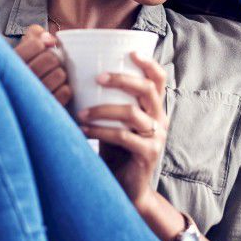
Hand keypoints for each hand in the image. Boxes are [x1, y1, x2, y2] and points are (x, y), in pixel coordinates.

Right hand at [12, 24, 70, 105]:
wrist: (19, 102)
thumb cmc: (25, 68)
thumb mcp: (23, 46)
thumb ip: (34, 34)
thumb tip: (51, 39)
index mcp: (11, 62)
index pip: (36, 44)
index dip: (43, 43)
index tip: (44, 47)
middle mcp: (18, 80)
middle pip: (51, 59)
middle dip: (54, 59)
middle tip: (49, 64)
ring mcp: (32, 97)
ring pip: (59, 74)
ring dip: (60, 74)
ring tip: (52, 77)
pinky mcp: (45, 108)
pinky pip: (65, 92)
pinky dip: (64, 89)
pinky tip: (55, 89)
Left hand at [79, 52, 168, 207]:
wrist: (128, 188)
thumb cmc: (117, 150)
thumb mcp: (116, 122)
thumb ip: (110, 103)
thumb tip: (80, 76)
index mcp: (154, 107)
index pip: (159, 78)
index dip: (148, 62)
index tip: (131, 51)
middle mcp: (160, 119)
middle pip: (147, 89)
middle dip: (121, 79)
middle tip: (97, 77)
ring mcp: (157, 137)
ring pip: (132, 113)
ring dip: (103, 110)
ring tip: (81, 112)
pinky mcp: (149, 154)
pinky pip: (124, 137)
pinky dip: (101, 131)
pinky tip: (84, 130)